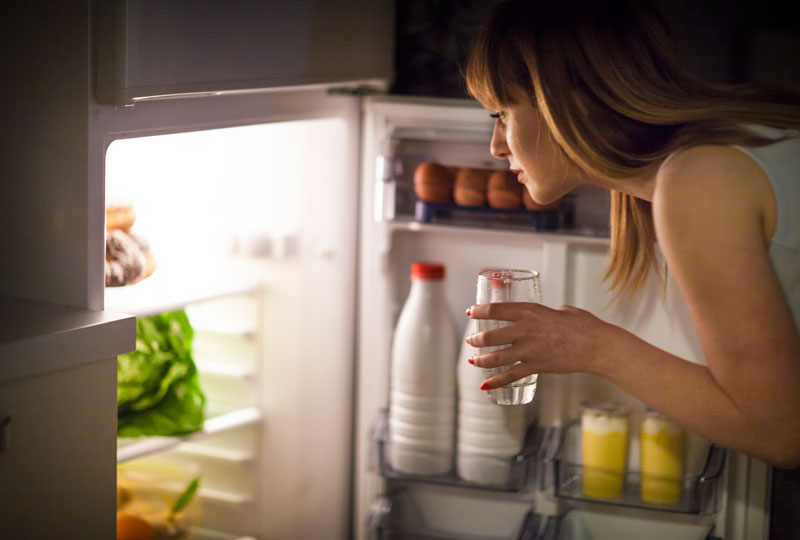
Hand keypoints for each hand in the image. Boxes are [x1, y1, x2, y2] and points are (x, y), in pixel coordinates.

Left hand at [465, 302, 613, 388]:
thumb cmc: (585, 326)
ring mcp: (528, 349)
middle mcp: (524, 330)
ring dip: (481, 360)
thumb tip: (554, 314)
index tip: (470, 312)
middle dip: (477, 339)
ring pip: (495, 357)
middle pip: (490, 335)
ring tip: (473, 361)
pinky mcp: (535, 366)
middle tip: (471, 340)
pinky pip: (510, 375)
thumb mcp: (564, 311)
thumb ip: (553, 313)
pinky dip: (495, 382)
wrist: (596, 345)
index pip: (495, 309)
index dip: (479, 311)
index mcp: (530, 311)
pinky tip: (485, 385)